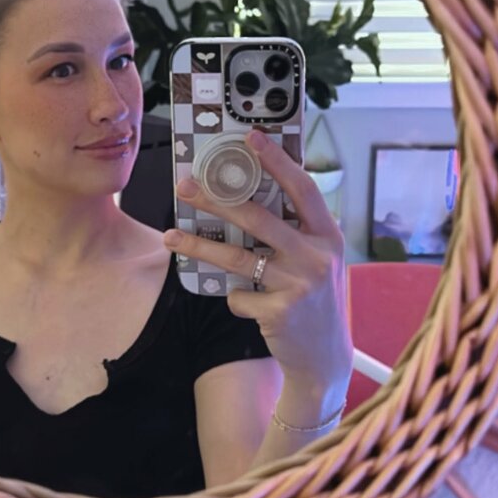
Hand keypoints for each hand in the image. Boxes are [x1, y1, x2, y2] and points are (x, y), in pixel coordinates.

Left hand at [164, 129, 352, 395]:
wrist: (326, 360)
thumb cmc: (317, 301)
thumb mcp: (321, 261)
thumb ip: (298, 233)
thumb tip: (252, 196)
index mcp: (328, 235)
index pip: (303, 188)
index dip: (278, 160)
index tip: (251, 137)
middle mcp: (317, 257)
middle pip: (258, 219)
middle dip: (217, 200)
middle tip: (185, 186)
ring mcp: (299, 285)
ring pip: (236, 258)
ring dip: (198, 247)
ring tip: (169, 236)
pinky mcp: (279, 312)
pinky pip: (238, 295)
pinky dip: (235, 298)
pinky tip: (248, 304)